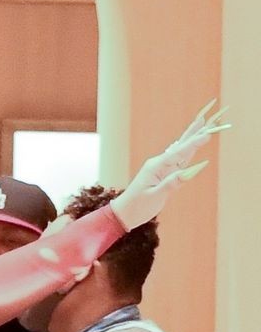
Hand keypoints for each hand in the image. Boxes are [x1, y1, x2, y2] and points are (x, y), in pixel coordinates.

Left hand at [113, 101, 228, 229]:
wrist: (125, 213)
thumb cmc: (138, 207)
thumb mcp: (155, 197)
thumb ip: (172, 183)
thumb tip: (188, 172)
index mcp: (156, 167)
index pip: (179, 153)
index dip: (194, 143)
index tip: (207, 133)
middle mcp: (159, 164)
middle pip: (181, 146)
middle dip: (194, 133)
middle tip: (207, 118)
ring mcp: (161, 168)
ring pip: (181, 151)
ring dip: (192, 138)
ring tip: (203, 125)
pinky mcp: (163, 174)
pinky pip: (178, 160)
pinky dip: (187, 150)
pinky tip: (191, 143)